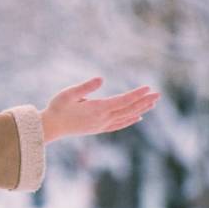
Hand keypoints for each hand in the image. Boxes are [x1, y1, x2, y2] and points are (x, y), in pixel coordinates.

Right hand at [39, 77, 160, 143]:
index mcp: (97, 109)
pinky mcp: (98, 128)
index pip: (122, 101)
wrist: (50, 127)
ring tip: (153, 103)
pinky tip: (137, 117)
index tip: (148, 88)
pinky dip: (130, 120)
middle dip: (144, 101)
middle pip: (128, 109)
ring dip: (140, 109)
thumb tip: (101, 79)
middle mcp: (102, 119)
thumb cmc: (57, 108)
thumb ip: (85, 87)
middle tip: (158, 94)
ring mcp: (101, 125)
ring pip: (126, 117)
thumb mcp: (67, 94)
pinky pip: (119, 125)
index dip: (136, 94)